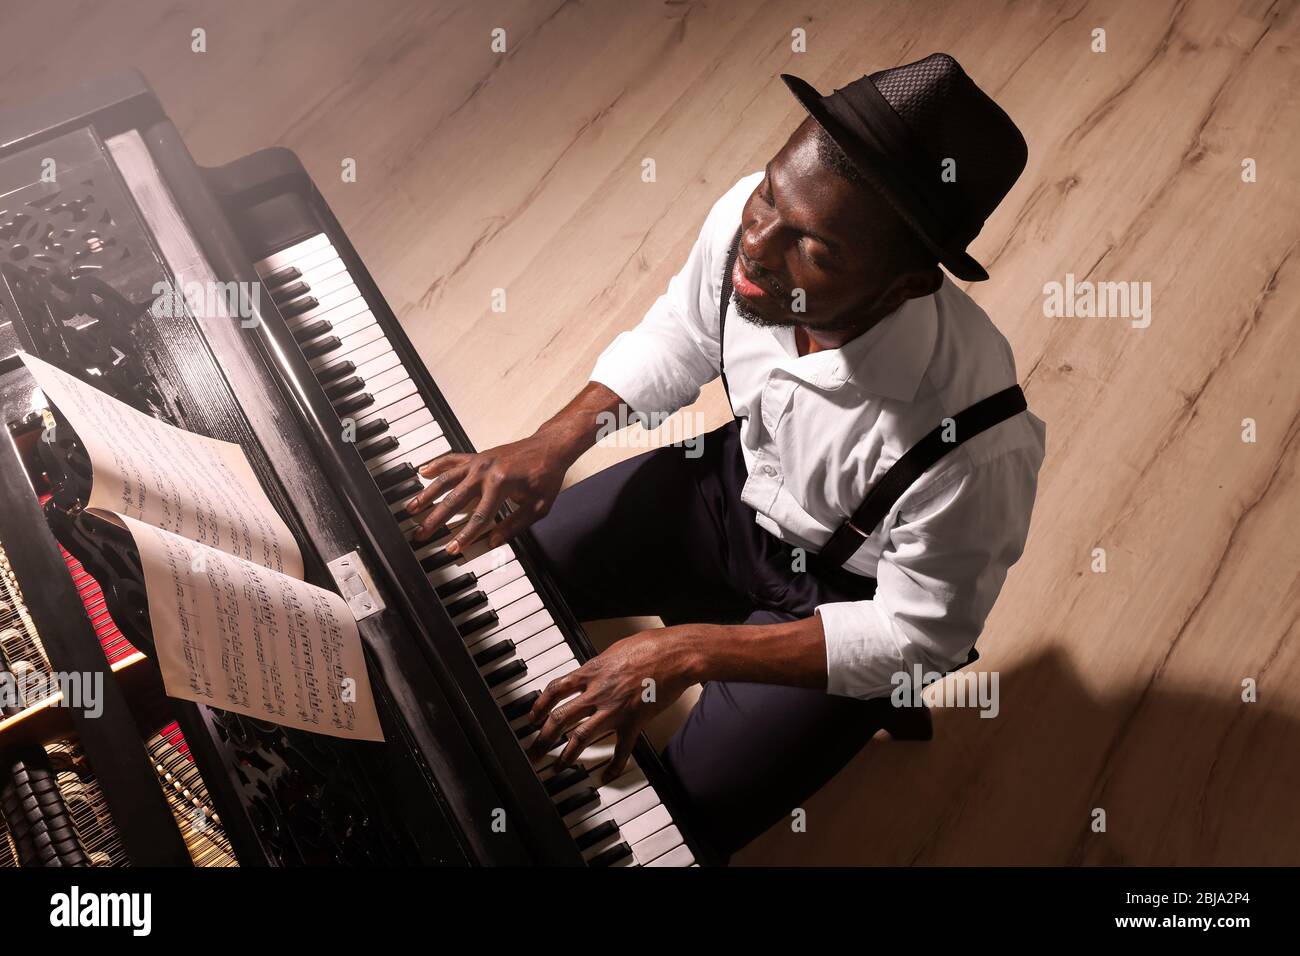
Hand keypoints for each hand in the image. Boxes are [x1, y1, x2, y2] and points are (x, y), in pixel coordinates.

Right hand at [404, 432, 571, 551]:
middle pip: (454, 500)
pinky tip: (422, 472)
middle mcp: (485, 471)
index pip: (478, 517)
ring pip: (446, 479)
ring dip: (427, 494)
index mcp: (501, 485)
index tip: (451, 549)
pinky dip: (436, 465)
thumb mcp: (538, 506)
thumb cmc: (546, 475)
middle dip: (436, 520)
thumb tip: (493, 542)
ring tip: (411, 508)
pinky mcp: (477, 456)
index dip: (464, 536)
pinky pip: (452, 459)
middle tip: (421, 534)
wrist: (550, 447)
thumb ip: (514, 525)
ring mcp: (479, 462)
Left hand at [527, 627, 701, 781]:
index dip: (540, 706)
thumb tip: (592, 669)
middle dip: (543, 738)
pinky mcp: (633, 723)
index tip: (534, 718)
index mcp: (592, 671)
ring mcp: (614, 710)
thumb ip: (600, 663)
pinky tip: (606, 776)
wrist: (676, 656)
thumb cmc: (651, 646)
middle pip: (560, 718)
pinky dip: (613, 766)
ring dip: (566, 756)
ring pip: (581, 737)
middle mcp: (598, 692)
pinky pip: (620, 750)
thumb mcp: (616, 648)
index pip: (555, 690)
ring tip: (558, 767)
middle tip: (534, 751)